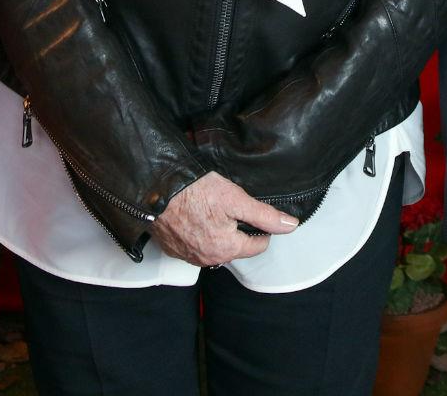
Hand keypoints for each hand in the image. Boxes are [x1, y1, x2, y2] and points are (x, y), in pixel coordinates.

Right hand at [152, 171, 297, 267]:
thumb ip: (264, 215)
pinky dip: (197, 234)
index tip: (253, 211)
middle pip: (235, 247)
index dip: (261, 228)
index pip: (258, 246)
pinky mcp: (172, 249)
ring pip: (214, 247)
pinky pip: (193, 245)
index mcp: (226, 249)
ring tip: (211, 208)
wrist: (155, 188)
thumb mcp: (235, 198)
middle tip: (229, 205)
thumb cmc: (195, 191)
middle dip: (238, 230)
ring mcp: (187, 256)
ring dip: (217, 233)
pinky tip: (194, 215)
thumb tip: (290, 226)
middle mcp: (207, 259)